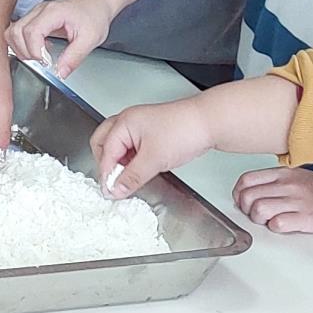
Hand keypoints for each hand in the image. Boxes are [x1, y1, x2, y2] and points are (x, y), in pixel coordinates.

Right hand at [8, 0, 116, 76]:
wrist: (95, 4)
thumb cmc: (94, 16)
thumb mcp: (90, 39)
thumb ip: (74, 57)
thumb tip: (60, 73)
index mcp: (53, 13)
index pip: (31, 32)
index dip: (35, 51)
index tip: (46, 61)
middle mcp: (40, 11)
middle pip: (16, 32)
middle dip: (25, 52)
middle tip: (42, 60)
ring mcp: (34, 13)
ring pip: (12, 32)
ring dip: (20, 49)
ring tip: (38, 56)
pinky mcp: (33, 19)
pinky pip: (17, 32)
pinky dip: (22, 44)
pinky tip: (38, 49)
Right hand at [88, 98, 213, 198]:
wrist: (210, 122)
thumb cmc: (185, 130)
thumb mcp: (155, 159)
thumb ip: (132, 177)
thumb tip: (116, 189)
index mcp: (124, 123)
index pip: (106, 152)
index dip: (107, 174)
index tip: (111, 191)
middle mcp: (128, 121)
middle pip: (102, 144)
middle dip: (106, 164)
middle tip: (114, 182)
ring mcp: (139, 125)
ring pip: (117, 145)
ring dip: (119, 162)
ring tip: (128, 177)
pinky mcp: (150, 131)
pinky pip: (131, 146)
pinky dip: (131, 159)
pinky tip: (139, 170)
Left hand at [232, 165, 312, 235]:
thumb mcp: (297, 177)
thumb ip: (275, 182)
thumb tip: (252, 193)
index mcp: (283, 174)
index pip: (245, 180)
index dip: (239, 194)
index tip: (244, 202)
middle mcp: (286, 186)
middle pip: (247, 197)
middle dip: (246, 210)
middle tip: (256, 215)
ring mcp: (296, 202)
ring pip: (258, 210)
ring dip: (258, 220)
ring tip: (269, 221)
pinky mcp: (306, 218)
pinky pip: (277, 224)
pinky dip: (275, 228)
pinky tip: (283, 226)